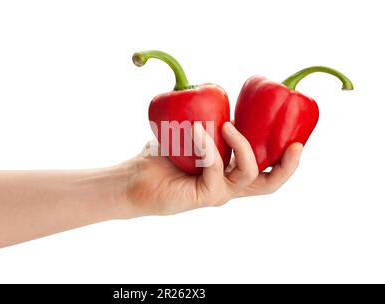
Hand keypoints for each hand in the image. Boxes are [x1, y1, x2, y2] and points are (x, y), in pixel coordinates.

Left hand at [125, 121, 302, 215]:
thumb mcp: (190, 132)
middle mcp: (228, 186)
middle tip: (294, 145)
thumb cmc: (161, 155)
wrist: (133, 179)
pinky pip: (215, 169)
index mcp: (229, 173)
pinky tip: (195, 130)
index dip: (285, 159)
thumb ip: (207, 121)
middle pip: (269, 184)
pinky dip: (208, 145)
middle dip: (287, 165)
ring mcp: (218, 193)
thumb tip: (214, 96)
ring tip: (226, 124)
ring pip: (249, 174)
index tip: (296, 139)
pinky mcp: (204, 196)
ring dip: (242, 144)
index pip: (266, 171)